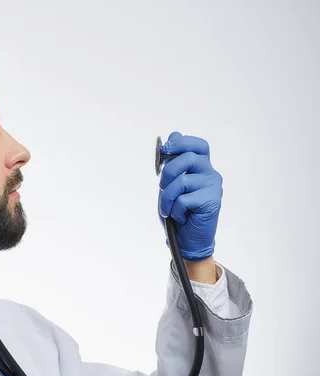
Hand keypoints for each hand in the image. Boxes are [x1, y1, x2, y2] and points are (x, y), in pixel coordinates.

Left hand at [158, 132, 222, 260]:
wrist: (187, 240)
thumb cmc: (178, 211)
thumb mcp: (170, 185)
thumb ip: (173, 162)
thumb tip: (173, 134)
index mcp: (201, 167)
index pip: (199, 145)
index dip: (182, 142)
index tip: (166, 149)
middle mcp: (210, 174)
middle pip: (187, 158)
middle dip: (167, 172)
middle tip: (162, 188)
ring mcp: (213, 187)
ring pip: (182, 181)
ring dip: (167, 198)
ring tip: (169, 209)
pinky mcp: (211, 202)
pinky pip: (183, 200)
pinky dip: (174, 210)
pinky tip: (180, 217)